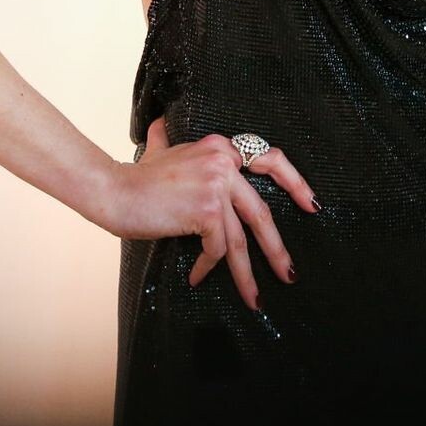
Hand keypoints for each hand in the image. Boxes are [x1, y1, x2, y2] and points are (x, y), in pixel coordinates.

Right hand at [101, 116, 318, 311]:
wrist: (114, 192)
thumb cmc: (137, 178)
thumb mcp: (161, 151)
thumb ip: (168, 140)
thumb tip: (161, 127)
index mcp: (221, 147)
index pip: (270, 159)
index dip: (295, 183)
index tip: (312, 206)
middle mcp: (224, 162)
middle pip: (260, 211)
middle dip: (276, 248)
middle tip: (288, 273)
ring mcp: (217, 185)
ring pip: (241, 238)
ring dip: (248, 273)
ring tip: (255, 298)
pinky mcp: (207, 210)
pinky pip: (217, 248)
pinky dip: (208, 266)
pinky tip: (197, 278)